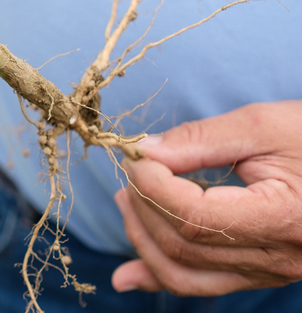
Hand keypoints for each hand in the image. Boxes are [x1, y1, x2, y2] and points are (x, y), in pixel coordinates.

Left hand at [111, 101, 301, 295]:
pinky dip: (159, 276)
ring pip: (184, 275)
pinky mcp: (260, 272)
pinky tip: (127, 276)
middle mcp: (278, 258)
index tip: (139, 156)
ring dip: (142, 240)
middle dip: (143, 205)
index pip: (194, 218)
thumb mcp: (263, 125)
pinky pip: (201, 285)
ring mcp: (269, 271)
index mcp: (284, 218)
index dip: (154, 186)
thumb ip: (200, 139)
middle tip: (130, 169)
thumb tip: (145, 151)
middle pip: (183, 245)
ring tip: (126, 200)